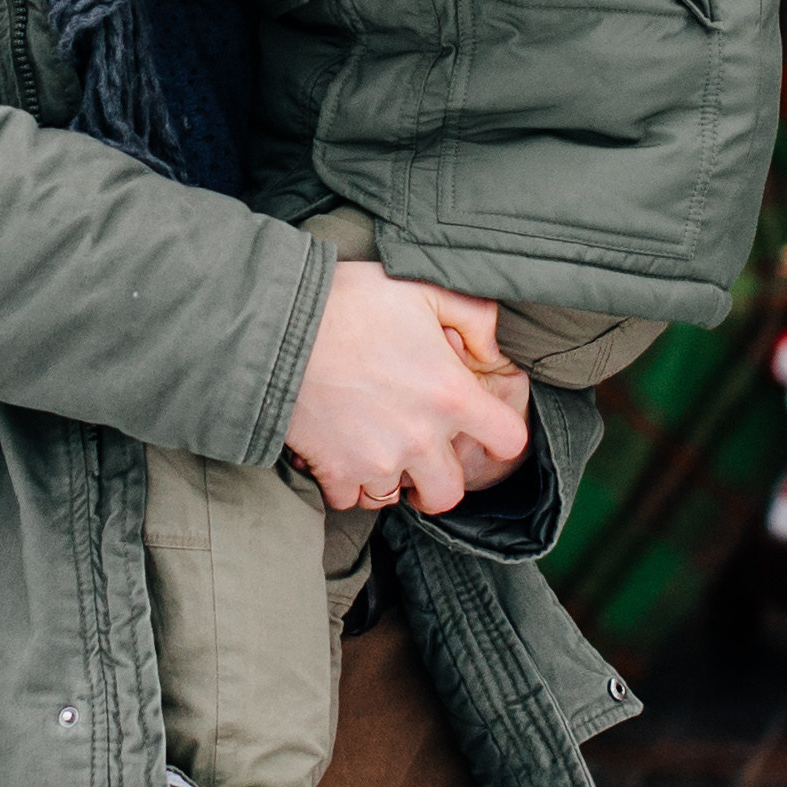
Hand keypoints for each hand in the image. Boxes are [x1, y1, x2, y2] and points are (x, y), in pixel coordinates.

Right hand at [285, 262, 528, 515]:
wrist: (277, 326)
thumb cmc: (350, 301)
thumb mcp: (422, 287)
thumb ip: (474, 314)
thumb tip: (490, 348)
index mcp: (450, 394)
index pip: (508, 440)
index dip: (500, 435)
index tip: (480, 426)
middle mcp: (421, 438)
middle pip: (450, 491)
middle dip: (440, 474)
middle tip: (423, 450)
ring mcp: (377, 460)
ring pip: (397, 499)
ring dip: (392, 480)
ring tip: (378, 448)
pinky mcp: (336, 471)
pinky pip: (351, 499)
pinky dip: (348, 483)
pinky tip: (342, 452)